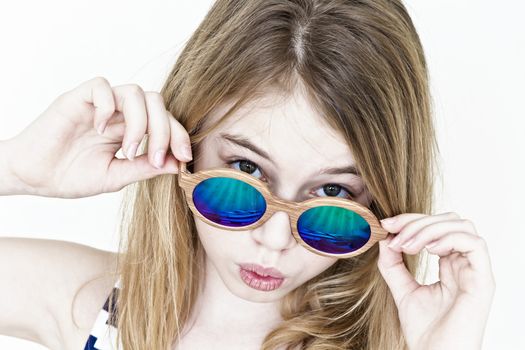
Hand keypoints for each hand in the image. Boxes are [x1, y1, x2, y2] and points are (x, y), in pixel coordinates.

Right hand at [4, 76, 191, 197]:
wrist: (33, 178)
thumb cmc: (72, 176)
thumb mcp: (116, 176)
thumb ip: (145, 168)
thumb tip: (179, 164)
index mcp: (131, 129)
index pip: (165, 120)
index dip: (179, 135)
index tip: (185, 158)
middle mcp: (119, 113)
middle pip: (157, 102)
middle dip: (165, 130)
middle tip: (157, 158)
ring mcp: (100, 104)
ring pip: (135, 92)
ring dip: (139, 123)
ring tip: (127, 150)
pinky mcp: (77, 98)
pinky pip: (101, 86)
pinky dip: (107, 108)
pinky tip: (99, 131)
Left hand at [377, 212, 495, 349]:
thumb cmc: (425, 330)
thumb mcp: (402, 290)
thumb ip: (393, 265)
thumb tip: (385, 238)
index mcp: (449, 265)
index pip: (436, 227)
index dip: (411, 220)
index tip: (386, 225)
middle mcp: (464, 264)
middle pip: (449, 221)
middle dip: (418, 221)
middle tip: (394, 234)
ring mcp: (475, 271)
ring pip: (462, 227)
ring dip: (430, 228)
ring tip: (408, 245)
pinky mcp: (483, 280)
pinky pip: (474, 244)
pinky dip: (449, 238)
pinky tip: (428, 249)